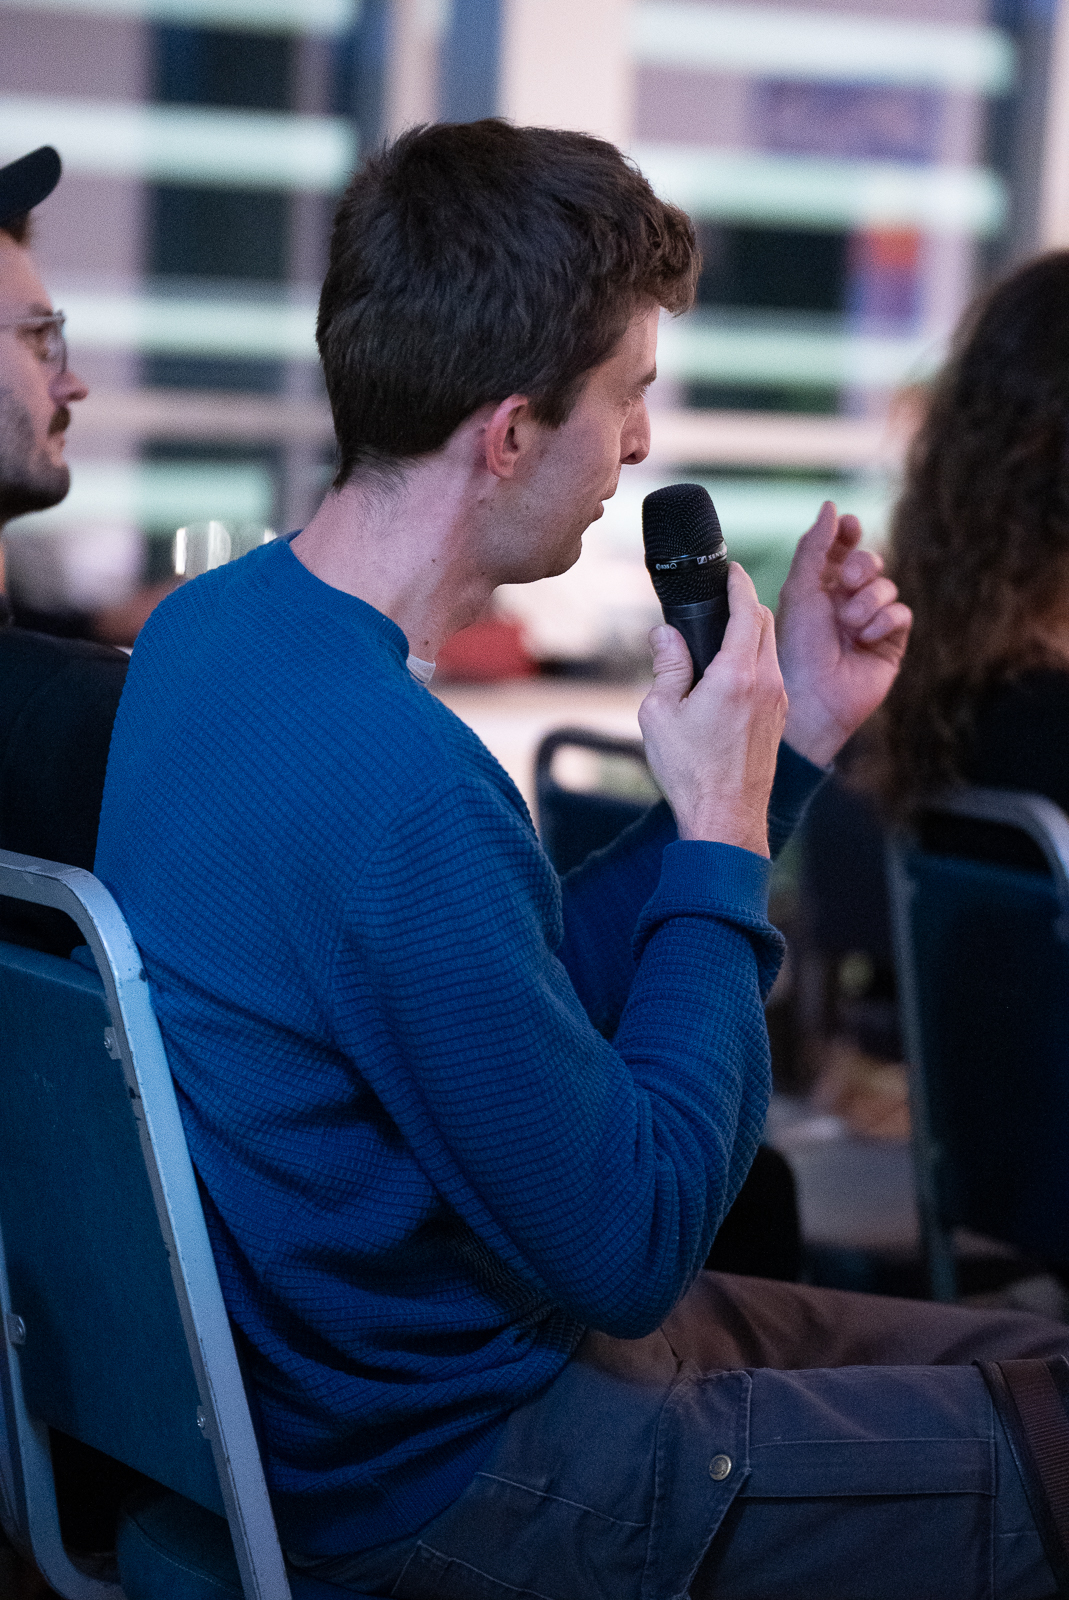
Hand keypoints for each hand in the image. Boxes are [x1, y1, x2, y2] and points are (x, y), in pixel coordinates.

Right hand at [639, 564, 786, 856]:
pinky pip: (772, 675)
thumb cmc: (690, 771)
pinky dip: (756, 660)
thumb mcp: (660, 714)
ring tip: (722, 635)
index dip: (740, 583)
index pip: (748, 611)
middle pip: (765, 624)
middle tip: (723, 598)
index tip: (732, 570)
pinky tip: (731, 673)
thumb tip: (665, 634)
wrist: (726, 818)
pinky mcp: (778, 720)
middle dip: (747, 604)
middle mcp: (767, 683)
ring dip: (752, 634)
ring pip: (771, 649)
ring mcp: (778, 702)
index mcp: (737, 675)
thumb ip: (667, 666)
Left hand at [776, 501, 911, 767]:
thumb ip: (815, 546)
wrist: (814, 698)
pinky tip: (865, 639)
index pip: (840, 549)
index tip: (848, 526)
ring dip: (868, 601)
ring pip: (886, 587)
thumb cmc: (797, 647)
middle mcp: (844, 602)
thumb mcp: (800, 589)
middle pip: (869, 562)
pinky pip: (902, 613)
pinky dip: (884, 622)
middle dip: (861, 567)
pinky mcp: (890, 643)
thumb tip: (831, 506)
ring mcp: (869, 622)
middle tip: (848, 582)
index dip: (846, 534)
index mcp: (818, 588)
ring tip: (849, 625)